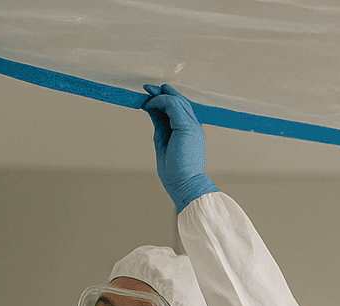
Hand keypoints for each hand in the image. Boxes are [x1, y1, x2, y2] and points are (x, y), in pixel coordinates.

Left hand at [141, 84, 217, 212]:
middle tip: (146, 88)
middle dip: (162, 92)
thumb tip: (151, 109)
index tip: (150, 95)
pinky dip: (159, 101)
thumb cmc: (175, 171)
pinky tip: (149, 105)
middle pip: (179, 101)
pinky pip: (172, 105)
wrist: (184, 183)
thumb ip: (160, 124)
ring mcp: (192, 125)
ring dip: (159, 95)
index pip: (179, 108)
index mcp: (189, 131)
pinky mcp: (186, 126)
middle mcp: (193, 126)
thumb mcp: (163, 140)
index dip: (165, 99)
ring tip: (146, 95)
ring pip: (177, 100)